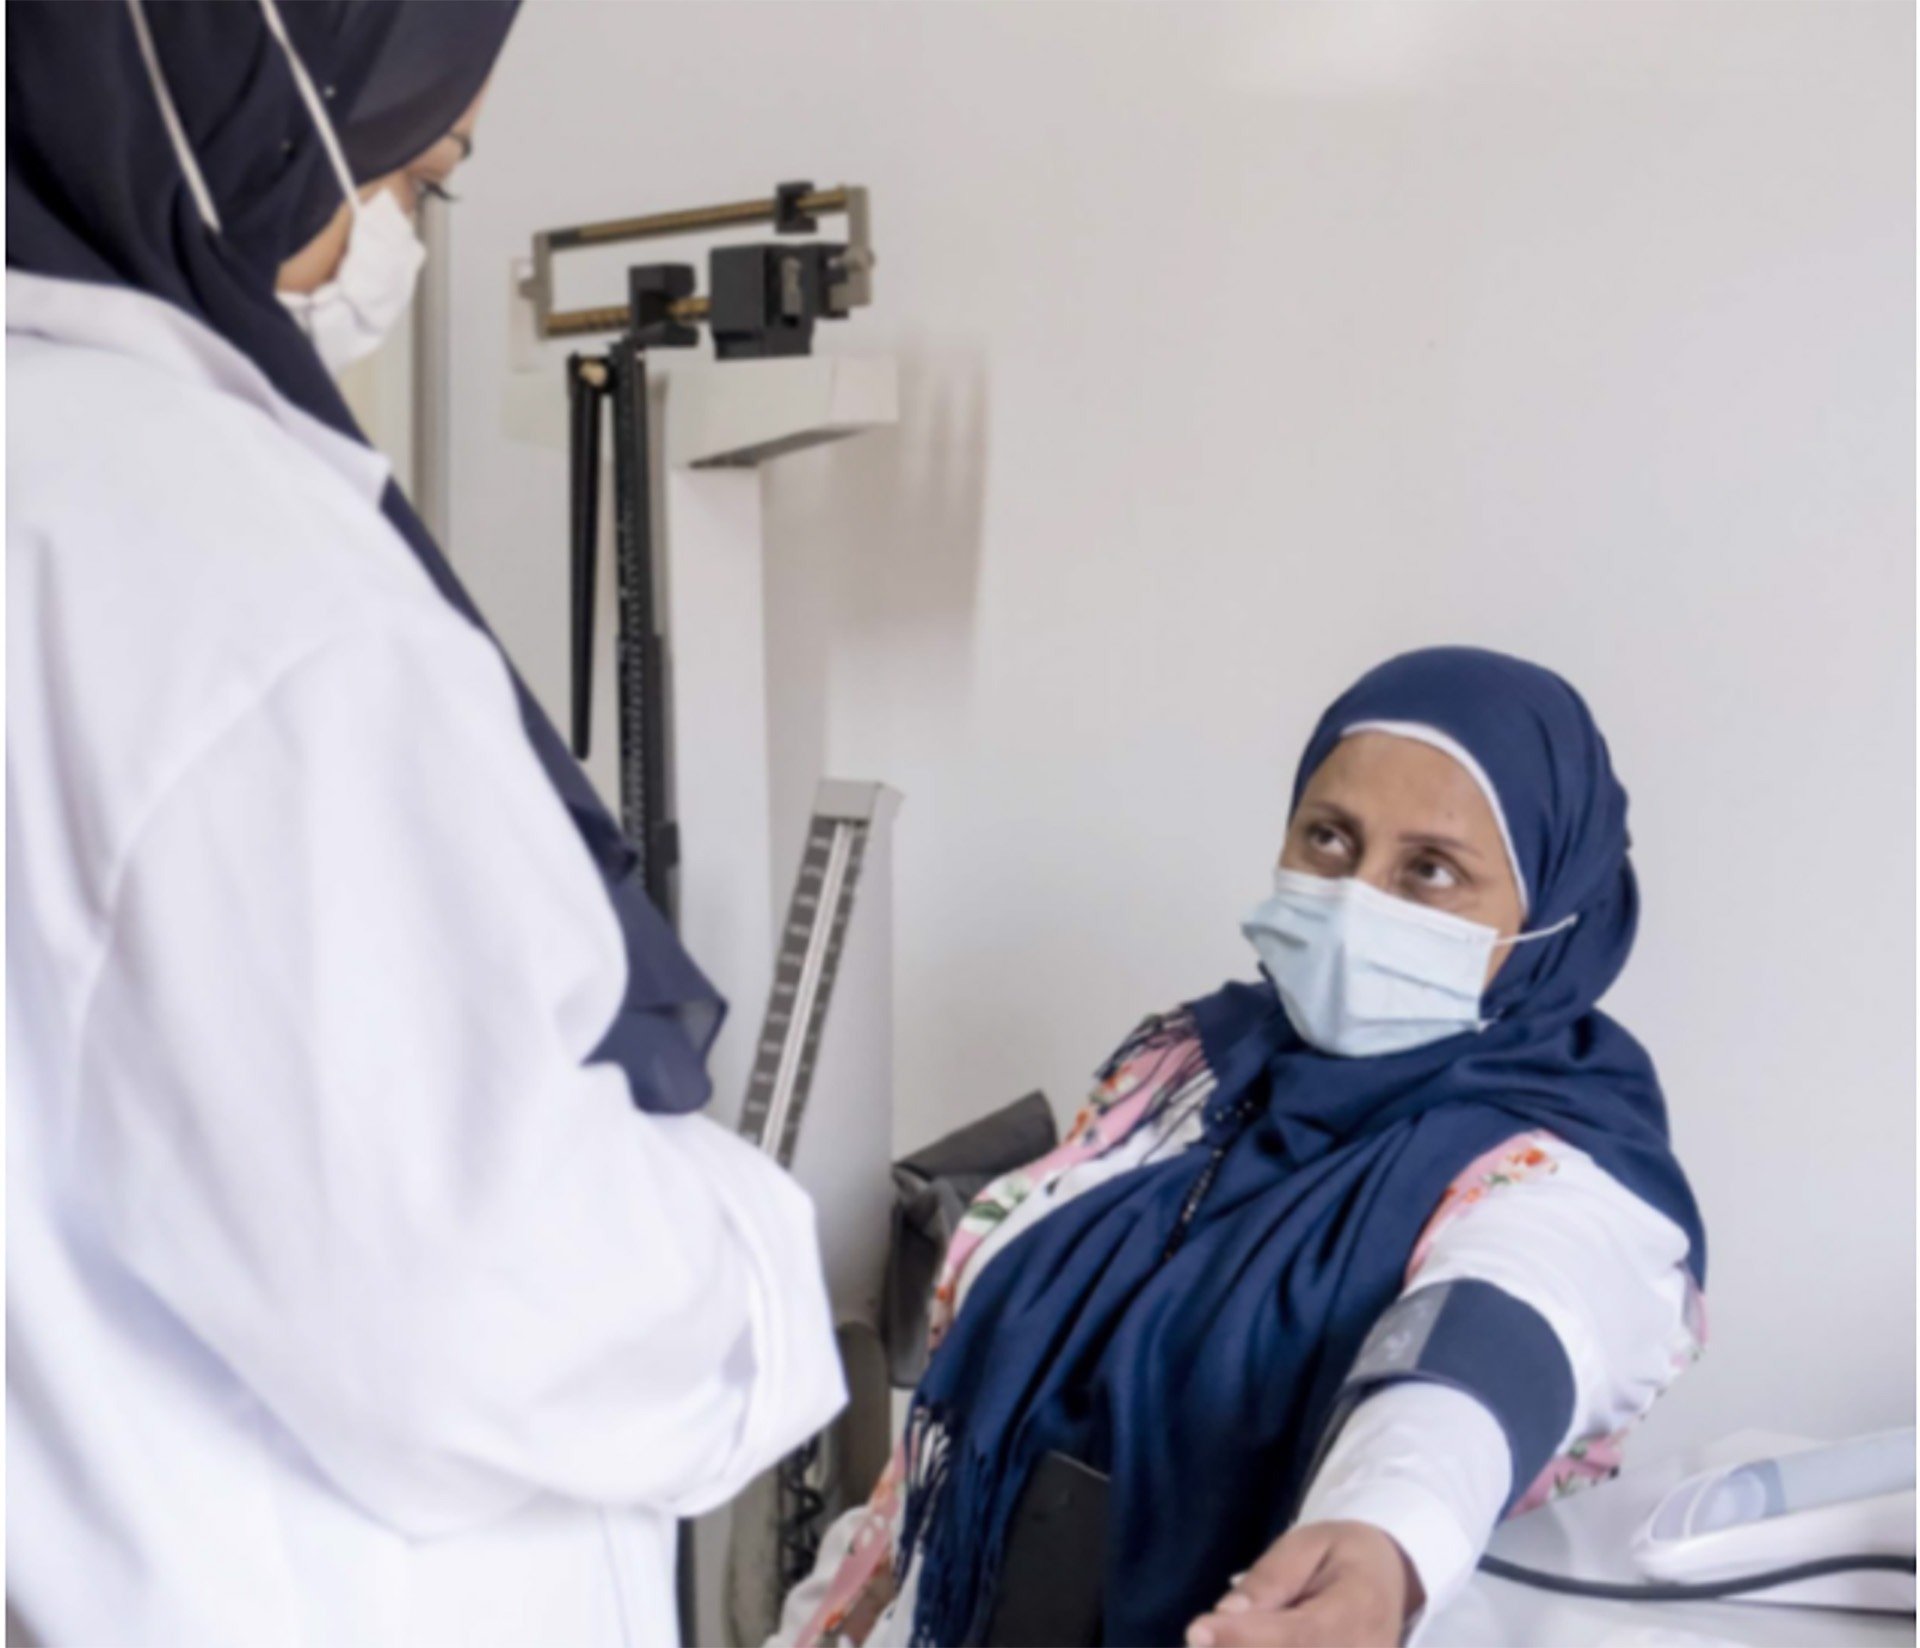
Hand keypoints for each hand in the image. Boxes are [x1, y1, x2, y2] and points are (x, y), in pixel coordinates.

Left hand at [1185, 1520, 1423, 1647]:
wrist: (1389, 1581)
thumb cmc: (1342, 1556)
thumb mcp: (1307, 1544)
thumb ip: (1270, 1578)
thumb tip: (1226, 1613)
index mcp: (1359, 1609)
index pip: (1298, 1635)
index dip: (1243, 1639)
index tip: (1196, 1631)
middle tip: (1200, 1638)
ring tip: (1218, 1639)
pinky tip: (1240, 1644)